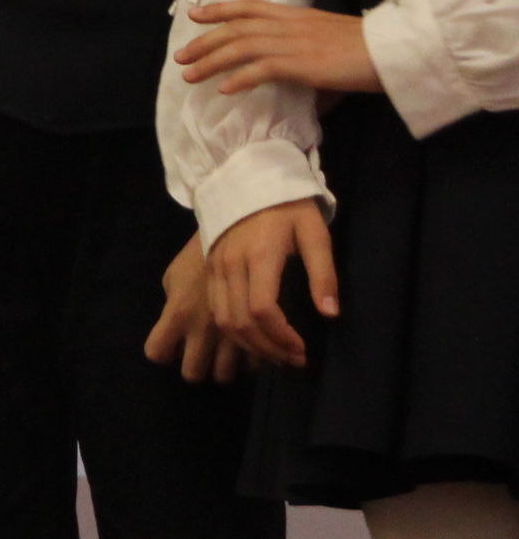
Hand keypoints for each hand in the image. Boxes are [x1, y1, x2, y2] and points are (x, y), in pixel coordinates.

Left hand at [142, 232, 250, 383]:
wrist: (239, 239)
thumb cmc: (201, 256)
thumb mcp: (176, 275)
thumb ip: (172, 304)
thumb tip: (175, 330)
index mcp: (178, 313)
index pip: (157, 352)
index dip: (163, 352)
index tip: (170, 346)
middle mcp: (202, 330)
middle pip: (192, 373)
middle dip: (195, 367)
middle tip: (201, 355)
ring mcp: (231, 335)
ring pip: (225, 374)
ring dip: (224, 368)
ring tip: (226, 355)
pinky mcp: (257, 334)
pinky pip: (253, 365)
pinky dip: (250, 362)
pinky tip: (249, 349)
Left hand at [177, 1, 383, 96]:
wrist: (392, 51)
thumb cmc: (367, 50)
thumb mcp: (330, 41)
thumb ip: (306, 52)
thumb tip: (295, 74)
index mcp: (296, 15)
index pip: (250, 7)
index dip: (220, 9)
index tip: (196, 14)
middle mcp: (289, 25)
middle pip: (236, 28)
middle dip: (204, 42)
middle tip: (180, 55)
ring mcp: (293, 43)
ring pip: (240, 48)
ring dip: (211, 62)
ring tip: (189, 75)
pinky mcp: (301, 64)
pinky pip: (260, 70)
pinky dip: (238, 79)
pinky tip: (223, 90)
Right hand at [206, 198, 335, 367]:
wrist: (247, 178)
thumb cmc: (288, 206)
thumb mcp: (315, 234)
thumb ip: (323, 275)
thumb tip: (330, 314)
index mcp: (259, 256)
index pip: (263, 310)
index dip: (282, 337)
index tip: (303, 350)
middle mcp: (231, 266)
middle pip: (240, 321)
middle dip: (267, 348)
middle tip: (293, 360)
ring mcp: (215, 268)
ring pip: (223, 320)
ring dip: (249, 344)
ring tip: (276, 354)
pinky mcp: (209, 269)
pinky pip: (215, 309)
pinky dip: (233, 331)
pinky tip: (254, 336)